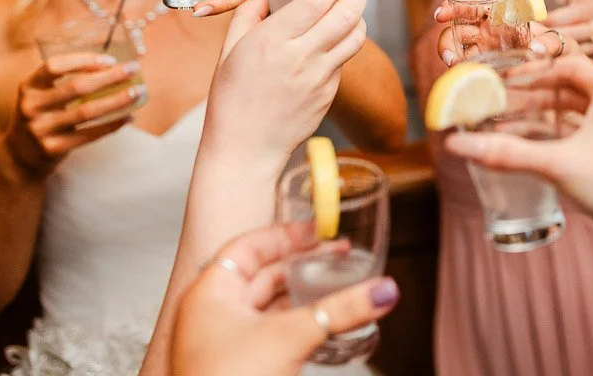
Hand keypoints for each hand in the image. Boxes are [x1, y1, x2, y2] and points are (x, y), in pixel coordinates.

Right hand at [5, 53, 143, 177]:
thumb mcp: (42, 96)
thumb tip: (113, 67)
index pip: (54, 66)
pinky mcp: (52, 148)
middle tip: (133, 69)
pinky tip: (129, 117)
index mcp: (29, 87)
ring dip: (117, 100)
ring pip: (87, 112)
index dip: (84, 60)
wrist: (19, 156)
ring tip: (138, 92)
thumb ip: (65, 82)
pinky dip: (113, 125)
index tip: (110, 60)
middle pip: (77, 87)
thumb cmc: (41, 117)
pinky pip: (90, 134)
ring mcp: (40, 129)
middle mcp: (31, 106)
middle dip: (110, 76)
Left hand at [171, 223, 398, 375]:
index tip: (318, 232)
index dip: (285, 235)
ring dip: (303, 297)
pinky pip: (270, 333)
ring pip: (268, 307)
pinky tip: (323, 326)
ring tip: (338, 288)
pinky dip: (297, 324)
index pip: (248, 246)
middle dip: (303, 266)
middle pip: (261, 275)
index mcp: (209, 293)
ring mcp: (222, 343)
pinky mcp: (237, 367)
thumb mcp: (294, 337)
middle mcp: (211, 314)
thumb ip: (342, 310)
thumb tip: (383, 291)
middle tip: (339, 258)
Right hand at [203, 0, 367, 163]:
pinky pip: (344, 61)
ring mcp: (319, 78)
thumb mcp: (230, 50)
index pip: (316, 0)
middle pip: (347, 14)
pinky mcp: (330, 94)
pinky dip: (343, 46)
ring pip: (356, 37)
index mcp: (271, 41)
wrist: (246, 148)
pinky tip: (330, 44)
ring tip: (348, 11)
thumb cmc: (231, 97)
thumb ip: (251, 13)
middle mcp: (300, 57)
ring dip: (358, 18)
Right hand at [431, 0, 578, 66]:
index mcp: (500, 15)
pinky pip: (469, 71)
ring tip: (457, 70)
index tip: (442, 14)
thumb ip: (552, 42)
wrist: (567, 75)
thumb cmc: (562, 52)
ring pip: (458, 51)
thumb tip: (537, 48)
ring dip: (452, 59)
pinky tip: (465, 82)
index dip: (455, 7)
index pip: (472, 6)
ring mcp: (486, 52)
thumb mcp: (562, 43)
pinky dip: (464, 76)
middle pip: (458, 31)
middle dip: (447, 41)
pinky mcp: (488, 72)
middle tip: (451, 57)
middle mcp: (488, 32)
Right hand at [444, 56, 592, 266]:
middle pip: (569, 92)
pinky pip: (584, 143)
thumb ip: (508, 153)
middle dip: (530, 99)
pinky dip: (558, 144)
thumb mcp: (558, 164)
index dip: (533, 71)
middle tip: (496, 105)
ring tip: (505, 130)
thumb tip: (459, 145)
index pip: (567, 65)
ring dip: (542, 123)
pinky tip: (532, 157)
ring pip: (576, 120)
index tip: (504, 80)